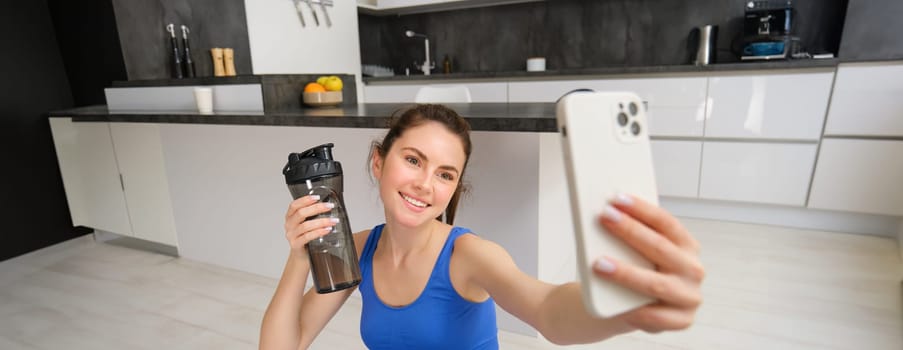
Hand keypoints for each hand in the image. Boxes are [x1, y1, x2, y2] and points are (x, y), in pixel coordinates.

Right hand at [284, 195, 337, 259]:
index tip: (317, 197)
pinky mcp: (296, 245)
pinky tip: (327, 230)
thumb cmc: (306, 237)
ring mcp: (291, 235)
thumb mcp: (307, 223)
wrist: (302, 256)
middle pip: (301, 213)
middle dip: (317, 208)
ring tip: (333, 220)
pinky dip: (318, 232)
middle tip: (330, 206)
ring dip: (321, 222)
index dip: (305, 200)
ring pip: (306, 226)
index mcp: (290, 217)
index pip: (294, 205)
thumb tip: (328, 204)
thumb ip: (313, 214)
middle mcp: (289, 225)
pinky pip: (307, 237)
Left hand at [592, 194, 703, 332]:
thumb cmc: (638, 270)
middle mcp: (692, 269)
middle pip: (660, 247)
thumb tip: (609, 212)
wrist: (637, 307)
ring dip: (626, 273)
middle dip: (630, 231)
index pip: (666, 222)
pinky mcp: (682, 320)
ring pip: (656, 283)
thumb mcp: (639, 250)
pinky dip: (636, 309)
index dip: (642, 209)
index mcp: (687, 246)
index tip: (617, 199)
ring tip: (599, 263)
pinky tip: (615, 300)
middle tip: (605, 218)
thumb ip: (633, 234)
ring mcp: (689, 296)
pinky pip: (657, 316)